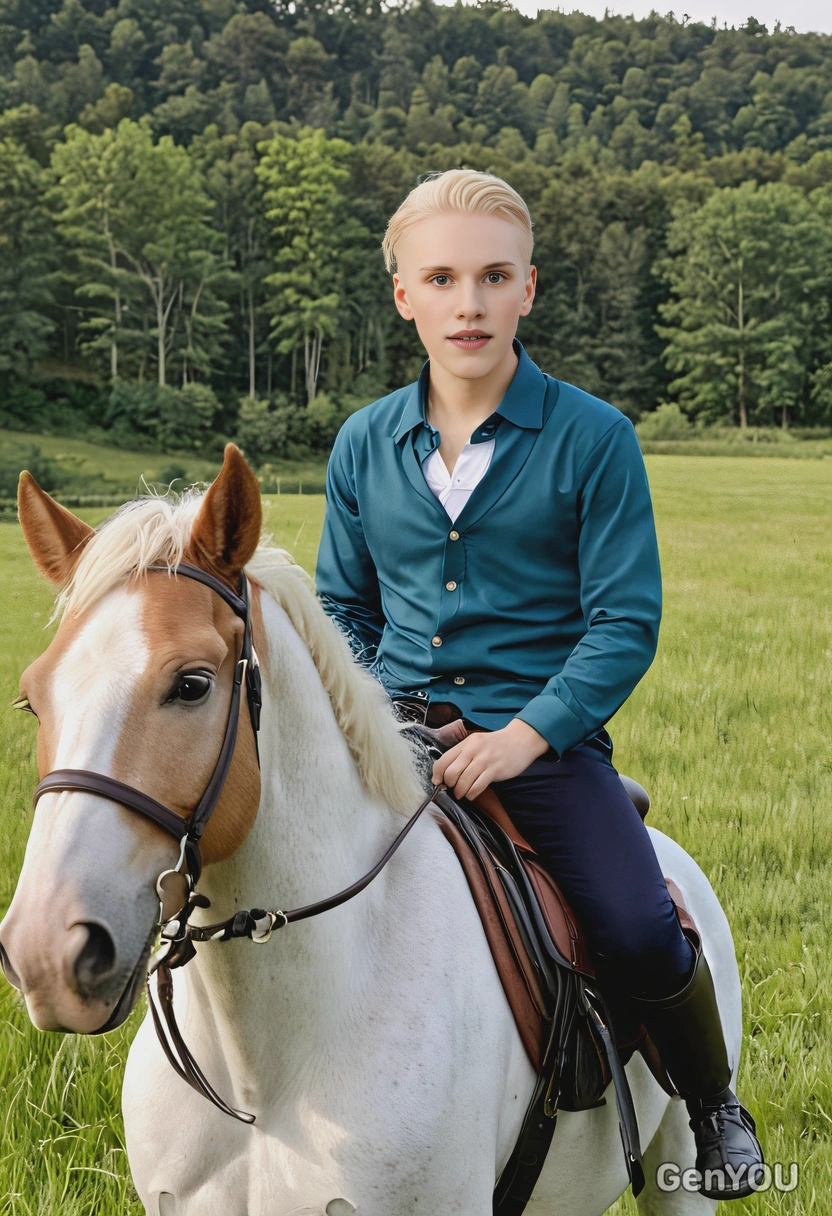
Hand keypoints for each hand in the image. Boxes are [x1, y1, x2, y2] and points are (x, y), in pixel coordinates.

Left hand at [432, 718, 550, 800]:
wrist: (520, 739)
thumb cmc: (496, 744)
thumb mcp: (476, 742)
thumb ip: (462, 755)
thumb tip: (446, 773)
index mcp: (466, 744)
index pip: (443, 761)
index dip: (437, 775)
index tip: (438, 782)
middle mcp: (473, 750)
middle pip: (451, 773)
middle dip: (449, 785)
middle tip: (452, 788)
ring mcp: (485, 760)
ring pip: (463, 782)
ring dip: (460, 792)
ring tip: (462, 793)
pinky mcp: (495, 770)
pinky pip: (477, 787)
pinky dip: (471, 794)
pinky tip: (472, 794)